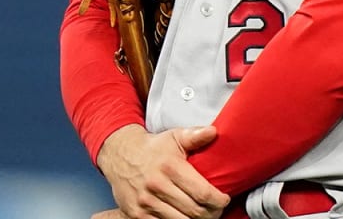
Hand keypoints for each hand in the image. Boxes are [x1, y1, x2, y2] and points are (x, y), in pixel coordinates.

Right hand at [97, 124, 228, 218]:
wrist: (119, 155)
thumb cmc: (152, 148)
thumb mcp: (174, 137)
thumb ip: (194, 135)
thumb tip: (213, 132)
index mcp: (169, 166)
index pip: (203, 193)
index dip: (219, 201)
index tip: (223, 199)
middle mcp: (156, 185)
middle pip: (195, 212)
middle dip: (212, 213)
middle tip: (216, 209)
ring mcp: (145, 202)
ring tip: (202, 213)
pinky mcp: (137, 214)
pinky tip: (183, 215)